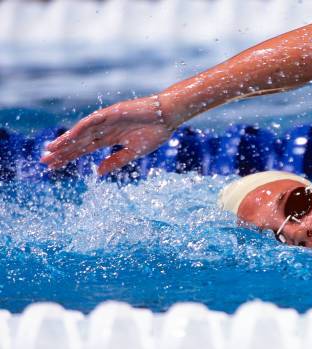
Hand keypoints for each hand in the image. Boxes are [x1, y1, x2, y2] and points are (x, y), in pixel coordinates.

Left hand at [41, 96, 173, 175]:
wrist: (168, 117)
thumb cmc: (155, 133)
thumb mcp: (133, 152)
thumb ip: (116, 161)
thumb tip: (98, 172)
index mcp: (110, 139)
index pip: (84, 149)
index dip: (69, 157)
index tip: (55, 167)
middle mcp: (104, 129)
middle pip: (78, 142)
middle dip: (62, 152)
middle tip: (45, 161)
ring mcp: (106, 121)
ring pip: (81, 133)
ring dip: (66, 141)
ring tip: (50, 150)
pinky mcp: (110, 114)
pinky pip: (91, 123)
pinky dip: (79, 130)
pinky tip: (68, 138)